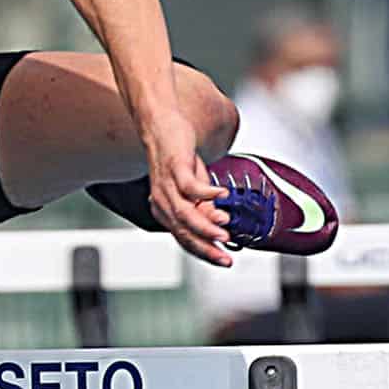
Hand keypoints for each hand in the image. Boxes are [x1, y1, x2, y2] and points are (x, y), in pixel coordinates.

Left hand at [141, 108, 232, 267]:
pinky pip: (190, 185)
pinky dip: (207, 192)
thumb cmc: (179, 159)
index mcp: (166, 212)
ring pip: (185, 214)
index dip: (204, 252)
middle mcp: (163, 203)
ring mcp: (167, 186)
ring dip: (206, 225)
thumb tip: (221, 223)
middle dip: (207, 248)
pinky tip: (222, 193)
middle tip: (226, 259)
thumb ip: (205, 206)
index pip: (185, 240)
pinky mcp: (175, 167)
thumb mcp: (194, 188)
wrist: (161, 126)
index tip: (224, 261)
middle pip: (184, 233)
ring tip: (225, 231)